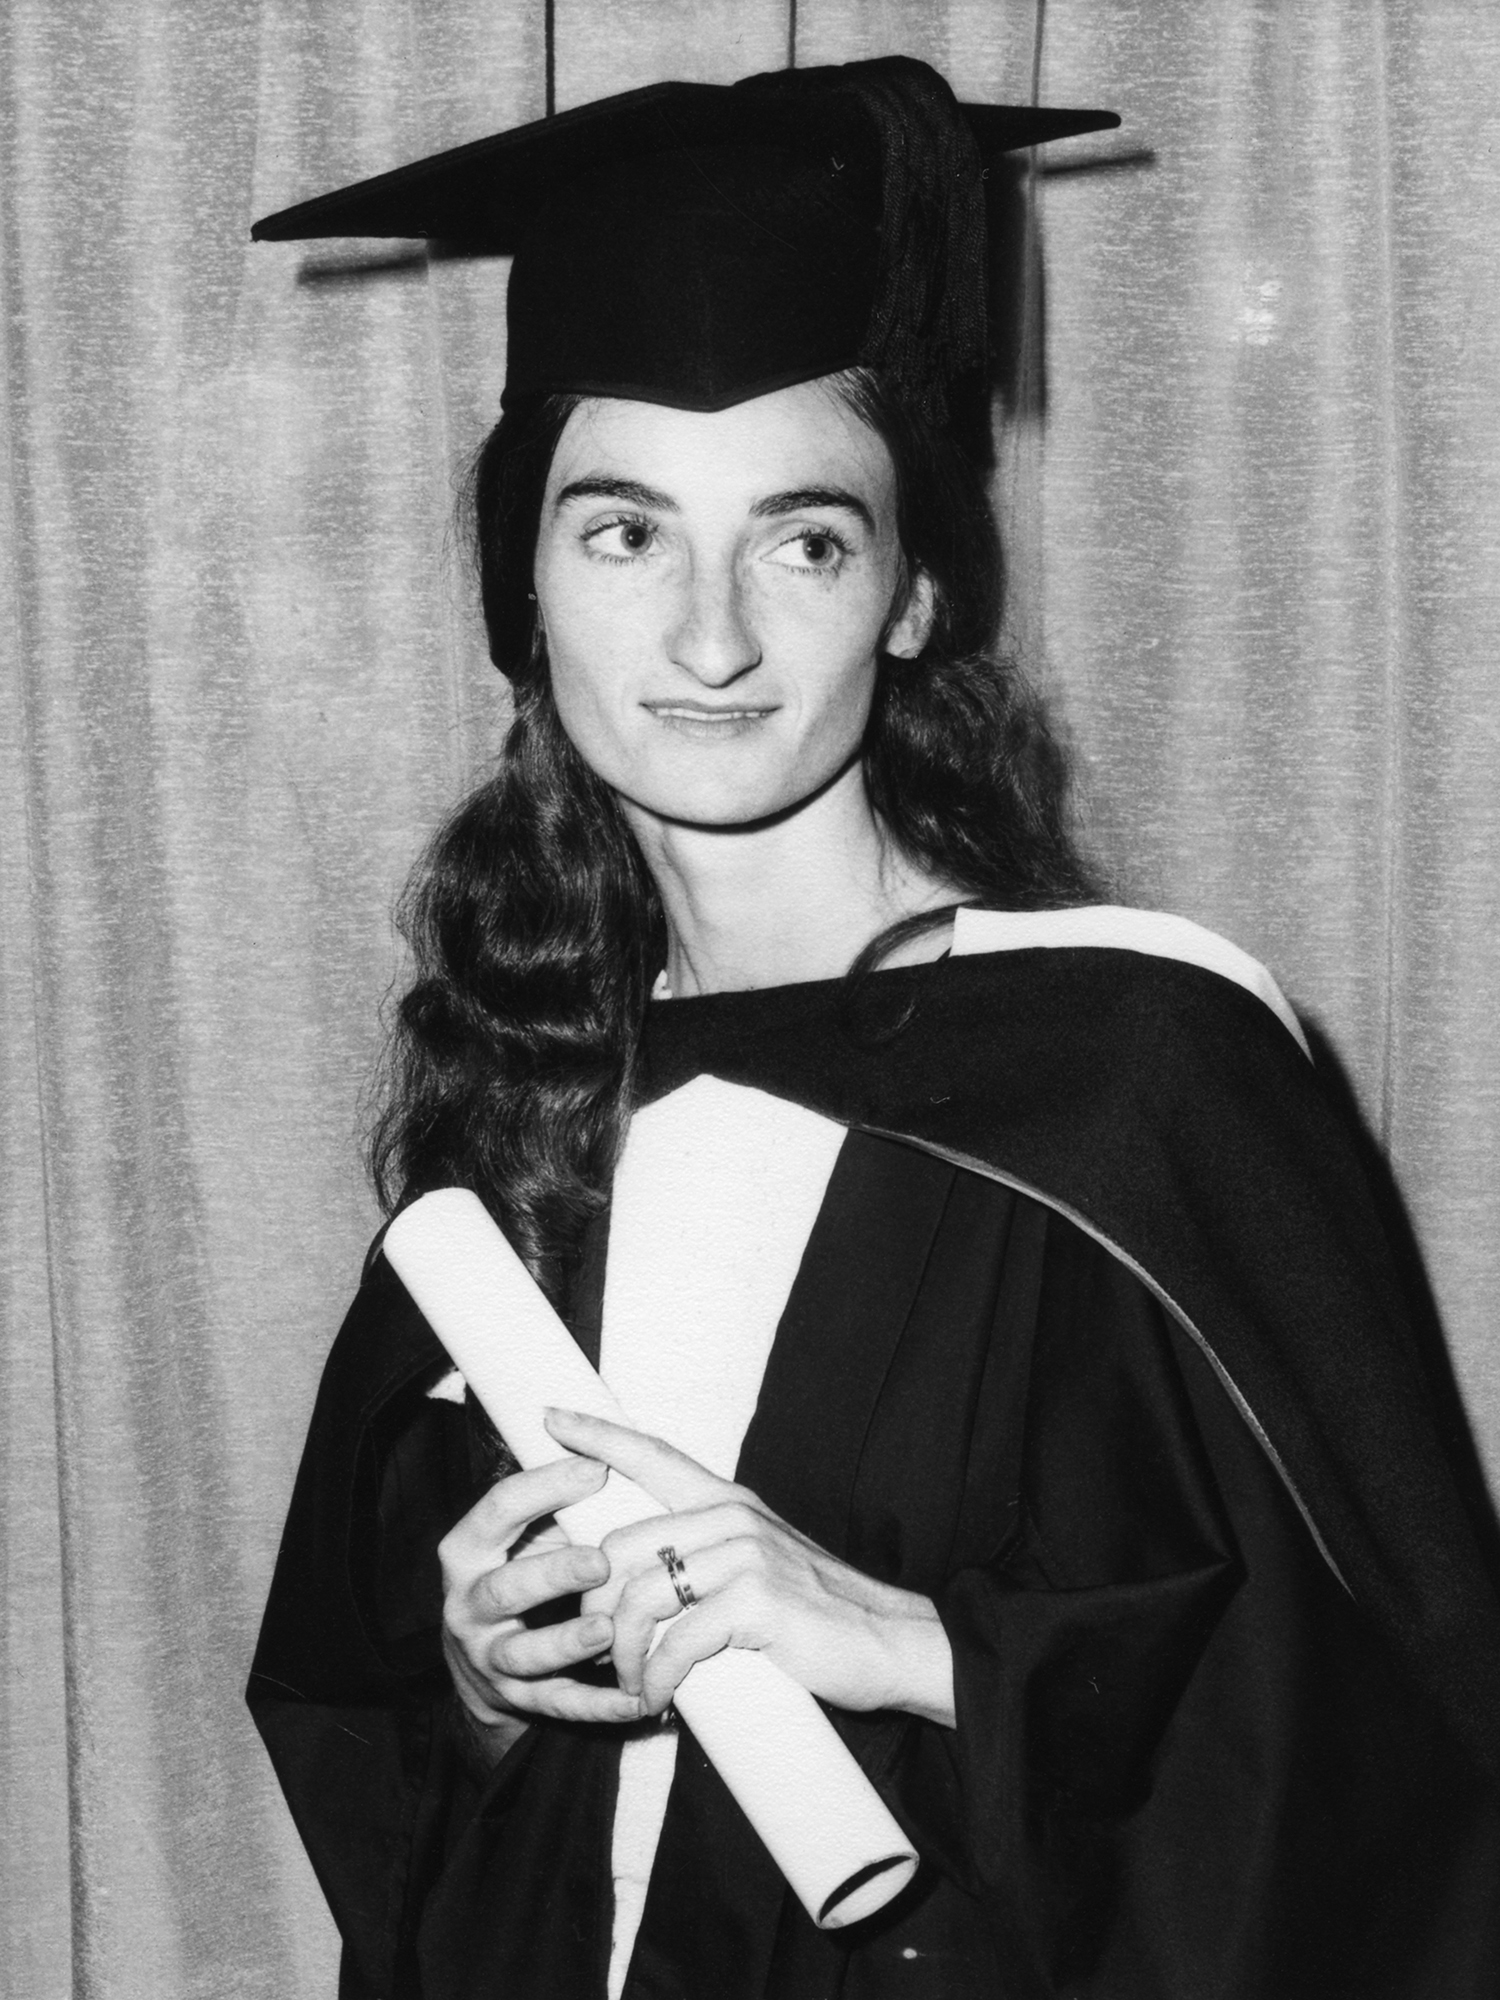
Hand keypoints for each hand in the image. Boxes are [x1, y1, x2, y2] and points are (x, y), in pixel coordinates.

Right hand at [438, 1453, 644, 1735]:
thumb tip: (606, 1444)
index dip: (544, 1487)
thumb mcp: (520, 1532)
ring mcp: (490, 1657)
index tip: (597, 1469)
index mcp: (468, 1551)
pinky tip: (636, 1700)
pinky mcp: (518, 1699)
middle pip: (505, 1589)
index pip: (498, 1511)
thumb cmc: (517, 1569)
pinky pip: (559, 1705)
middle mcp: (469, 1606)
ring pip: (526, 1655)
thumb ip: (552, 1500)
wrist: (478, 1658)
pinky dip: (598, 1705)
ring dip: (568, 1642)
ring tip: (609, 1630)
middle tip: (602, 1559)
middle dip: (552, 1574)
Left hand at [543, 1408, 954, 1726]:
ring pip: (638, 1597)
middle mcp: (732, 1516)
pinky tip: (658, 1700)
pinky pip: (675, 1642)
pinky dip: (656, 1679)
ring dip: (622, 1655)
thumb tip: (638, 1582)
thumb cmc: (818, 1614)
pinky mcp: (756, 1602)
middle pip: (620, 1547)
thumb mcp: (759, 1564)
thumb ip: (708, 1557)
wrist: (889, 1642)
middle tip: (600, 1652)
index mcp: (729, 1501)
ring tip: (630, 1686)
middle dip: (595, 1607)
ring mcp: (745, 1555)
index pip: (652, 1454)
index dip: (598, 1434)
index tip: (551, 1417)